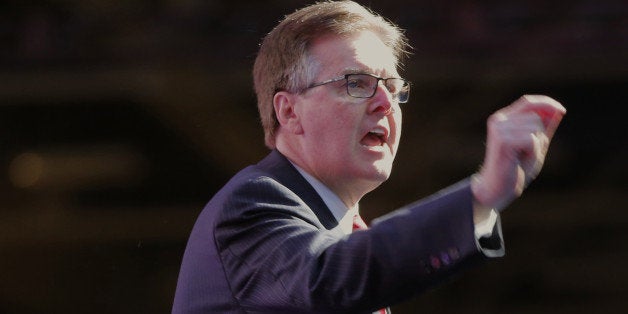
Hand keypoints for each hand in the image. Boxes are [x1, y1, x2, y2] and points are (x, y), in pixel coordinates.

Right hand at [471, 95, 565, 210]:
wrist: (496, 190)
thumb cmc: (515, 169)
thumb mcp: (534, 146)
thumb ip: (543, 129)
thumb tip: (557, 110)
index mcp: (503, 119)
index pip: (528, 101)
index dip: (546, 103)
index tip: (562, 110)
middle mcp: (498, 120)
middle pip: (535, 116)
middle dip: (540, 134)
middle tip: (526, 153)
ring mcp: (499, 129)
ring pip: (535, 127)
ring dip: (536, 145)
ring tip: (522, 157)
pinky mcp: (503, 140)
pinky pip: (531, 139)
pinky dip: (532, 152)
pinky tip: (520, 160)